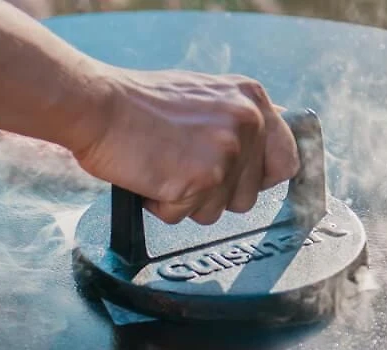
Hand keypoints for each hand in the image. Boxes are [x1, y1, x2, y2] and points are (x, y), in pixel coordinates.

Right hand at [67, 68, 299, 224]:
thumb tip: (262, 149)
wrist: (101, 107)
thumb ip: (236, 123)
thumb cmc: (139, 104)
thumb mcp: (205, 97)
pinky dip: (161, 205)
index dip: (259, 181)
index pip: (285, 161)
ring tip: (163, 167)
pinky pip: (182, 216)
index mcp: (252, 100)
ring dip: (184, 201)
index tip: (237, 184)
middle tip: (181, 167)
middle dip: (212, 195)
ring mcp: (226, 154)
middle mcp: (247, 124)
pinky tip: (150, 176)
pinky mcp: (200, 180)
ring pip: (214, 212)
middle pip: (247, 198)